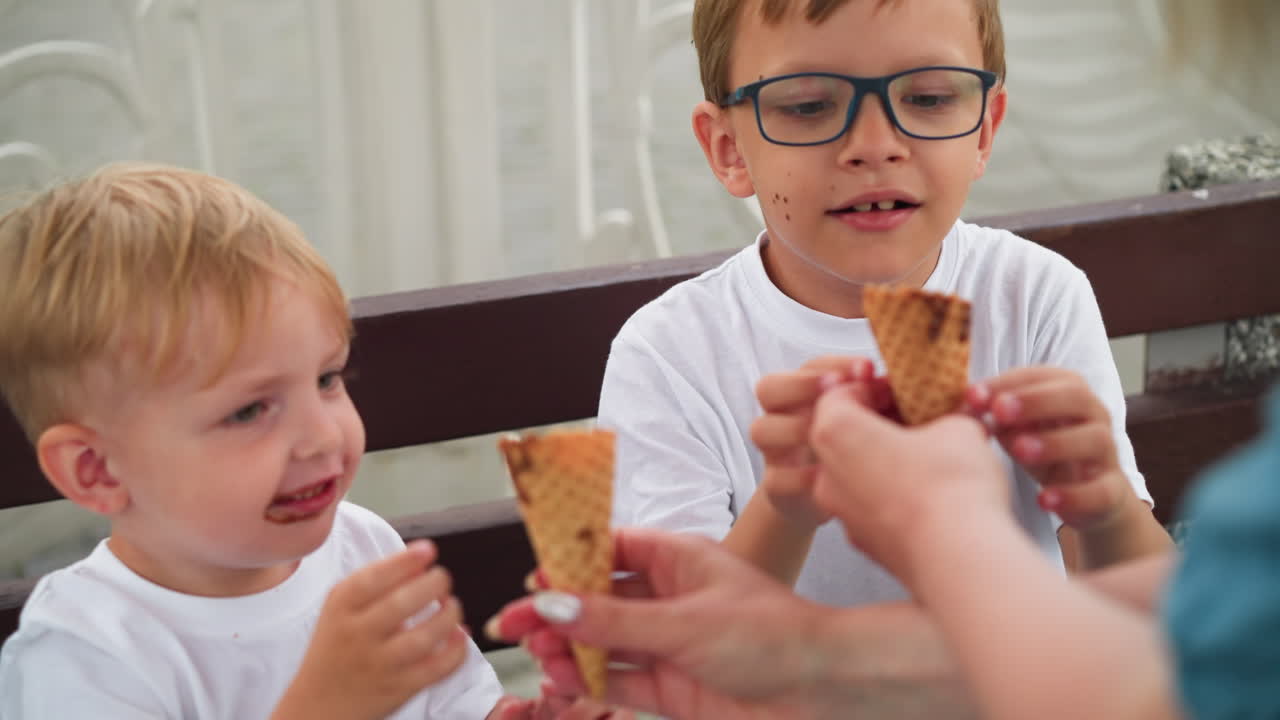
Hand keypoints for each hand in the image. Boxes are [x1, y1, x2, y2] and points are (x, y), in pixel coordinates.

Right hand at [272, 541, 468, 719]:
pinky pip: (436, 669)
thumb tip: (420, 558)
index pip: (373, 578)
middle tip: (442, 578)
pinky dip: (455, 650)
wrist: (317, 702)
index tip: (428, 551)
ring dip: (448, 616)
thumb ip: (376, 581)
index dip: (405, 561)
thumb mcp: (341, 608)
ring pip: (423, 638)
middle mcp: (357, 634)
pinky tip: (459, 635)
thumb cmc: (337, 646)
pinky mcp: (398, 688)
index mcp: (341, 607)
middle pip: (401, 604)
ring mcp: (379, 664)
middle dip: (433, 585)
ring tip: (451, 606)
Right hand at [487, 529, 850, 719]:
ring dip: (567, 648)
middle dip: (556, 610)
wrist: (825, 693)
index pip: (611, 548)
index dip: (569, 560)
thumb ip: (615, 620)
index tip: (533, 573)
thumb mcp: (686, 622)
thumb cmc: (778, 636)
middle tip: (514, 622)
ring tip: (538, 654)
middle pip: (597, 599)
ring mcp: (669, 644)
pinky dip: (587, 681)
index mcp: (679, 559)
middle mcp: (670, 598)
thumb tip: (557, 606)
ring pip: (602, 642)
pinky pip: (618, 679)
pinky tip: (562, 680)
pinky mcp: (672, 688)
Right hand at [751, 356, 895, 528]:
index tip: (866, 369)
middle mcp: (783, 416)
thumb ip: (871, 398)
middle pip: (768, 388)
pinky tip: (830, 477)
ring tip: (831, 437)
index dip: (834, 365)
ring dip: (796, 429)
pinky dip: (801, 478)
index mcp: (806, 393)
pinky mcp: (775, 487)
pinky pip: (775, 479)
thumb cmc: (853, 450)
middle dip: (801, 385)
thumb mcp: (865, 419)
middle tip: (837, 391)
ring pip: (761, 429)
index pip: (807, 367)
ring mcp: (775, 452)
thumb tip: (890, 382)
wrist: (831, 500)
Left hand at [809, 385, 1007, 587]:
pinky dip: (894, 496)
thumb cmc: (950, 486)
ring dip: (887, 462)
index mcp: (836, 432)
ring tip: (932, 456)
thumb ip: (946, 415)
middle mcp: (827, 474)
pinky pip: (873, 507)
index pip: (839, 394)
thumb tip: (955, 418)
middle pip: (844, 435)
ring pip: (858, 474)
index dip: (874, 387)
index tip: (902, 389)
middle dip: (880, 424)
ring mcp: (843, 514)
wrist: (959, 558)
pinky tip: (930, 494)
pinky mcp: (864, 544)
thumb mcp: (959, 427)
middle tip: (919, 419)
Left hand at [967, 367, 1133, 529]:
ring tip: (1019, 450)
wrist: (1088, 497)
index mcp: (1069, 392)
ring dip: (1054, 443)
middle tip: (999, 412)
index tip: (973, 396)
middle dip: (1036, 401)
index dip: (1007, 383)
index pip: (1042, 376)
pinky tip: (1043, 499)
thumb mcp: (1017, 430)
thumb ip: (996, 417)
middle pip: (1076, 397)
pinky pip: (1100, 490)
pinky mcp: (1111, 490)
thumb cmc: (1045, 452)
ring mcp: (1106, 453)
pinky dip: (1072, 495)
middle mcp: (1094, 416)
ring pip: (1094, 439)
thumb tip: (967, 406)